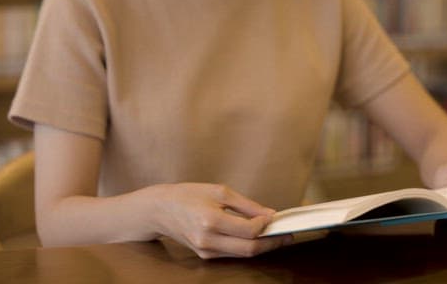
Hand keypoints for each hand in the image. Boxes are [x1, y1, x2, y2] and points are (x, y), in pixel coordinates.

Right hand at [152, 183, 292, 258]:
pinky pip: (232, 254)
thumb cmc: (189, 195)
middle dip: (272, 242)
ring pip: (243, 254)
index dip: (266, 225)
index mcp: (211, 221)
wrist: (159, 209)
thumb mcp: (219, 191)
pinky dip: (248, 246)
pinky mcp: (205, 255)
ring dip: (262, 246)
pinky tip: (257, 237)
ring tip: (276, 235)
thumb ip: (246, 205)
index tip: (275, 216)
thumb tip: (270, 214)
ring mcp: (206, 250)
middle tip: (287, 234)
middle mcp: (208, 240)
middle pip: (249, 248)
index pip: (249, 230)